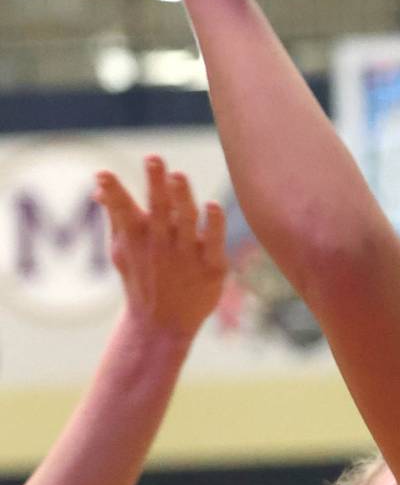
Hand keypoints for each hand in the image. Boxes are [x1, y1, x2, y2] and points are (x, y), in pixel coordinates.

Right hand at [97, 156, 226, 341]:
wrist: (162, 325)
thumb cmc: (142, 277)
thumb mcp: (122, 248)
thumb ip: (115, 215)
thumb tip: (99, 187)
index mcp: (136, 235)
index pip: (122, 208)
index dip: (113, 191)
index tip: (102, 175)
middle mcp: (161, 242)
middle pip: (159, 208)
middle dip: (155, 183)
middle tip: (154, 159)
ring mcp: (187, 253)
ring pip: (185, 220)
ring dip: (182, 198)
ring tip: (177, 176)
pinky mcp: (213, 266)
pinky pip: (214, 241)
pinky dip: (213, 224)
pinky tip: (212, 206)